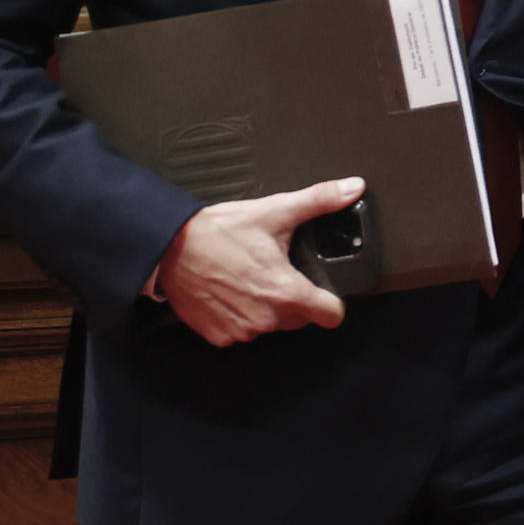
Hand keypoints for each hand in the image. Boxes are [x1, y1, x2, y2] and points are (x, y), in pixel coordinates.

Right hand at [157, 177, 362, 346]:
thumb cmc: (220, 231)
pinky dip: (241, 316)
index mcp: (285, 291)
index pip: (331, 316)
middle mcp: (265, 318)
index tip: (324, 290)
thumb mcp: (275, 211)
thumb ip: (320, 200)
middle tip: (277, 271)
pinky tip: (232, 292)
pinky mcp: (219, 336)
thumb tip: (353, 187)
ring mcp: (241, 331)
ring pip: (271, 325)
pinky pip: (243, 331)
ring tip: (251, 278)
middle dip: (295, 299)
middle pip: (300, 319)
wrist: (170, 247)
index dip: (332, 303)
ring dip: (267, 308)